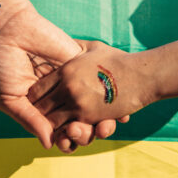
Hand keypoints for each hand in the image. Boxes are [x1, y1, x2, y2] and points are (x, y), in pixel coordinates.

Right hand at [0, 5, 119, 150]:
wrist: (8, 28)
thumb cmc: (0, 63)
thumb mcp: (8, 97)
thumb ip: (29, 119)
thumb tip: (50, 144)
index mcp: (38, 107)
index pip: (57, 130)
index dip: (66, 140)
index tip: (68, 144)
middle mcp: (57, 96)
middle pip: (77, 122)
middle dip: (84, 133)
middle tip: (82, 132)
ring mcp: (71, 81)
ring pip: (91, 108)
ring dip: (99, 121)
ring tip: (98, 126)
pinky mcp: (80, 64)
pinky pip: (100, 83)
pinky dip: (111, 98)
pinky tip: (119, 111)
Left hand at [28, 40, 156, 129]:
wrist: (141, 76)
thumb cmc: (118, 61)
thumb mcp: (93, 48)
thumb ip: (76, 47)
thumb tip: (66, 43)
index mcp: (66, 69)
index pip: (37, 89)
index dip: (35, 98)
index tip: (39, 102)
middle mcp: (67, 87)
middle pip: (39, 107)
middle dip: (40, 114)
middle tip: (43, 119)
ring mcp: (76, 103)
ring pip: (50, 122)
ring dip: (53, 126)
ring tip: (57, 126)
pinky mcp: (89, 117)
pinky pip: (68, 130)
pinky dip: (66, 133)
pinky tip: (69, 131)